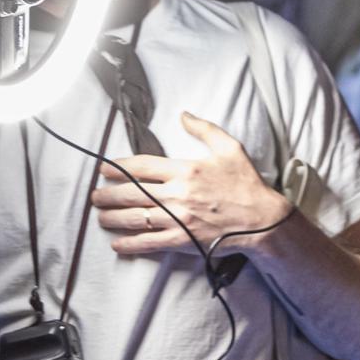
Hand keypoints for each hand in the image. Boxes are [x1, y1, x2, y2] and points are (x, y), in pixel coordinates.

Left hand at [91, 113, 289, 256]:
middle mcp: (177, 193)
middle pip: (130, 193)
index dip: (117, 167)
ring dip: (111, 218)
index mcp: (185, 170)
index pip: (141, 166)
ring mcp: (178, 218)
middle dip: (107, 195)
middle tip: (96, 196)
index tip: (104, 169)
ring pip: (133, 217)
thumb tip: (184, 115)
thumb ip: (204, 129)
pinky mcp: (182, 239)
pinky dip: (129, 244)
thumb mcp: (230, 148)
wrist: (263, 220)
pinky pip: (148, 242)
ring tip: (101, 217)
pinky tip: (117, 244)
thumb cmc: (247, 184)